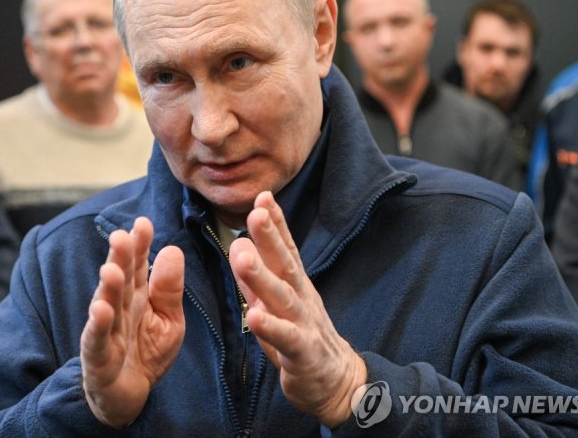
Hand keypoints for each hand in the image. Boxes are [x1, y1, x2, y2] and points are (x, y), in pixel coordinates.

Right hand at [81, 216, 185, 427]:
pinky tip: (100, 310)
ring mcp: (106, 331)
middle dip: (120, 257)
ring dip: (107, 287)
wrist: (129, 396)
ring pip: (106, 305)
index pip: (139, 265)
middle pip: (120, 279)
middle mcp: (119, 307)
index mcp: (138, 295)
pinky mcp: (98, 358)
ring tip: (111, 269)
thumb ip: (169, 289)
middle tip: (121, 236)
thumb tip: (172, 249)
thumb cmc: (148, 353)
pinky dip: (97, 325)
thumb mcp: (169, 320)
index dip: (140, 244)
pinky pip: (96, 340)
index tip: (143, 223)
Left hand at [229, 191, 366, 427]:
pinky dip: (270, 327)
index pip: (286, 249)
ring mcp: (304, 323)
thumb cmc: (302, 337)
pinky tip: (254, 317)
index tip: (263, 196)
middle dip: (270, 237)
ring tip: (243, 256)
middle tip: (255, 212)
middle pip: (285, 264)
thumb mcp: (280, 303)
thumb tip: (240, 245)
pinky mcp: (303, 351)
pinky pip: (285, 338)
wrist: (337, 381)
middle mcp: (301, 297)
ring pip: (282, 296)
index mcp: (296, 284)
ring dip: (262, 275)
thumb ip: (259, 277)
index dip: (276, 223)